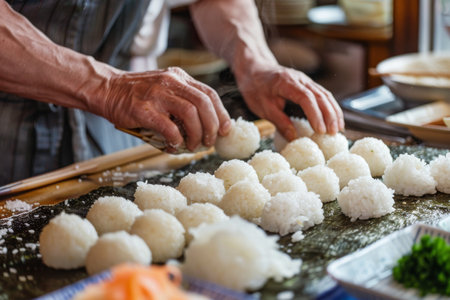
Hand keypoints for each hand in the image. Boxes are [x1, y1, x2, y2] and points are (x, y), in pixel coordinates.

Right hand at [98, 67, 230, 151]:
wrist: (106, 90)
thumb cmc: (138, 96)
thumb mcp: (165, 89)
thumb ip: (183, 101)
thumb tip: (207, 125)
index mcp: (179, 77)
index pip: (209, 93)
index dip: (221, 113)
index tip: (225, 130)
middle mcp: (170, 82)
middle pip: (203, 103)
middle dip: (212, 126)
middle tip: (210, 142)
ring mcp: (157, 94)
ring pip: (190, 113)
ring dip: (196, 134)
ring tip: (193, 146)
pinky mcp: (143, 109)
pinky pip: (168, 127)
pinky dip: (176, 139)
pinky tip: (174, 146)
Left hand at [235, 64, 344, 140]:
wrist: (254, 69)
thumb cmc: (256, 88)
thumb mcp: (263, 108)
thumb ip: (279, 122)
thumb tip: (294, 138)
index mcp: (286, 83)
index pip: (306, 98)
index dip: (315, 114)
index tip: (320, 130)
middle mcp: (300, 79)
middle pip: (321, 96)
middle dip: (330, 115)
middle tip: (333, 133)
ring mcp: (305, 80)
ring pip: (325, 95)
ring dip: (334, 112)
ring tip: (338, 129)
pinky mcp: (307, 84)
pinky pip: (323, 95)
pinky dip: (330, 107)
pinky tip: (334, 119)